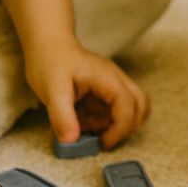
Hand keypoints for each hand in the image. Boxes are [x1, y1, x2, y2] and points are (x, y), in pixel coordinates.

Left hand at [24, 41, 149, 149]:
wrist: (46, 43)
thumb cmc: (50, 60)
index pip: (129, 107)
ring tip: (87, 125)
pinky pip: (113, 110)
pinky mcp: (103, 91)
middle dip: (126, 128)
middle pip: (141, 106)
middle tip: (103, 138)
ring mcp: (111, 85)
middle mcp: (115, 81)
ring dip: (112, 125)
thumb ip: (62, 115)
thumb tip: (71, 141)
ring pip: (130, 110)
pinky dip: (102, 121)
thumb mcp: (52, 90)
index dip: (120, 130)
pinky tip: (82, 118)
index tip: (102, 143)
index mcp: (108, 79)